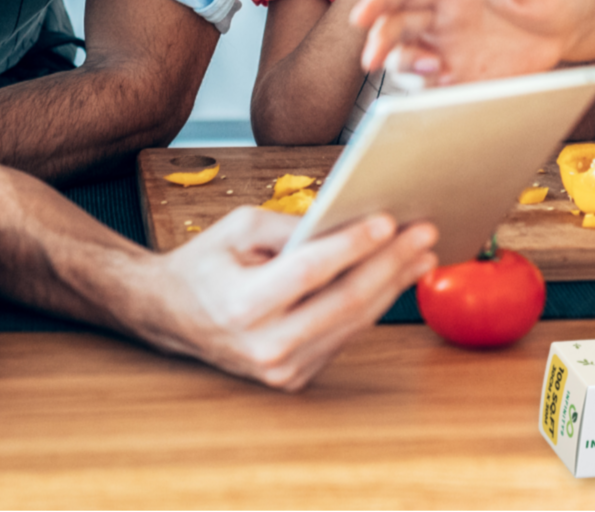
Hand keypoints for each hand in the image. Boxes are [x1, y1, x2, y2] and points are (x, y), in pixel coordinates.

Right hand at [146, 207, 437, 390]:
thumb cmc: (207, 265)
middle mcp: (263, 345)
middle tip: (424, 233)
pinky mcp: (294, 377)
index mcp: (241, 305)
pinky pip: (345, 334)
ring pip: (355, 322)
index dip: (353, 245)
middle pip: (346, 300)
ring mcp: (281, 368)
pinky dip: (374, 304)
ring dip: (395, 284)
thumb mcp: (238, 228)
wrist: (170, 318)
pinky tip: (396, 277)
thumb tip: (351, 217)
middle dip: (391, 262)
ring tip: (422, 253)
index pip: (310, 271)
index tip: (389, 221)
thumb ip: (292, 224)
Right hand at [350, 0, 586, 83]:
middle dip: (379, 42)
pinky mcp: (463, 73)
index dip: (378, 0)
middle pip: (396, 28)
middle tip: (372, 59)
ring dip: (407, 67)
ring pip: (408, 58)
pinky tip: (449, 87)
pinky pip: (435, 86)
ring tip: (435, 71)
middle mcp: (440, 16)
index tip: (360, 14)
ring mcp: (449, 46)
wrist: (567, 23)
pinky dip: (432, 91)